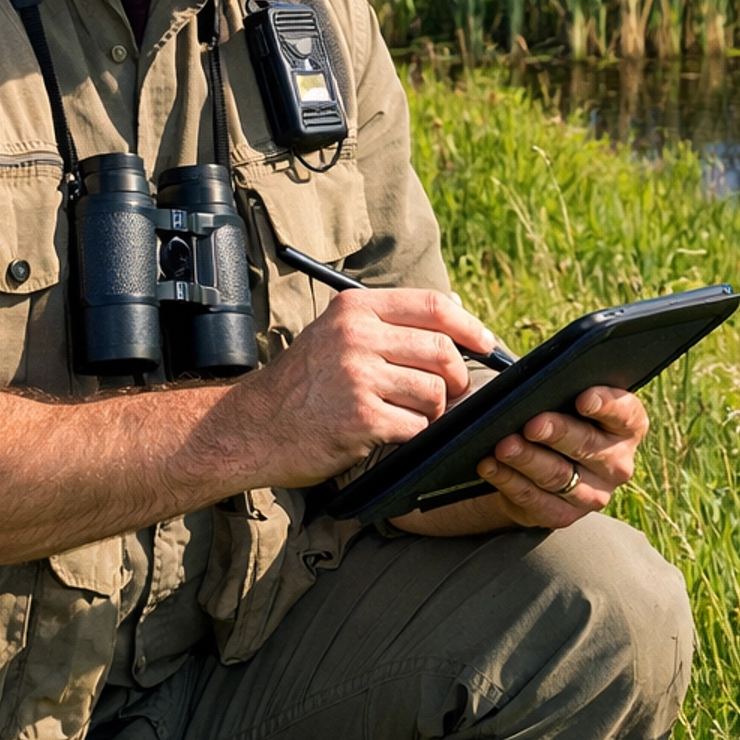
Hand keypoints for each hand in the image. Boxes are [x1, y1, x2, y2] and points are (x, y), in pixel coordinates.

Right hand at [208, 287, 498, 489]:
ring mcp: (358, 377)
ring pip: (434, 391)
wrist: (252, 428)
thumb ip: (389, 322)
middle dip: (455, 377)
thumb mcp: (335, 335)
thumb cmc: (301, 385)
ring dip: (432, 411)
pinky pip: (416, 426)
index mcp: (355, 309)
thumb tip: (456, 306)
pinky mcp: (361, 418)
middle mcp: (356, 336)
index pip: (432, 305)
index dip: (470, 325)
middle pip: (441, 349)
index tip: (487, 344)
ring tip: (408, 416)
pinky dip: (413, 434)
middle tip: (448, 394)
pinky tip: (391, 433)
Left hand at [395, 385, 649, 535]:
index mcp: (627, 425)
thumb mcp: (561, 396)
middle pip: (589, 446)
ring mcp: (594, 494)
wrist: (540, 460)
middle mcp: (617, 463)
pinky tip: (490, 466)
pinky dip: (509, 481)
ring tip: (503, 446)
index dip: (606, 405)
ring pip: (559, 476)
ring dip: (528, 460)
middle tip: (532, 424)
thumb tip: (525, 381)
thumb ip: (556, 384)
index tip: (582, 398)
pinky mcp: (564, 515)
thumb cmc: (554, 413)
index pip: (625, 413)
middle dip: (558, 433)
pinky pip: (536, 501)